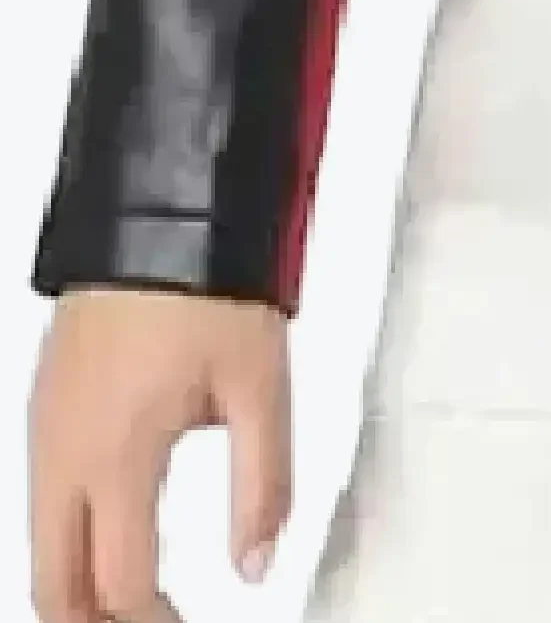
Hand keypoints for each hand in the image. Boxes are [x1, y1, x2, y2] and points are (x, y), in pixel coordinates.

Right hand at [28, 291, 292, 621]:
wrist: (160, 214)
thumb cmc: (207, 288)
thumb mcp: (260, 389)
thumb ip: (262, 485)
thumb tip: (256, 561)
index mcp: (116, 456)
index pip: (119, 587)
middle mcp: (63, 450)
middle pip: (53, 587)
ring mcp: (45, 424)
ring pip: (40, 542)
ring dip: (80, 584)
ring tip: (138, 595)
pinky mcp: (46, 399)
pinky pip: (42, 493)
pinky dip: (71, 534)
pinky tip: (117, 524)